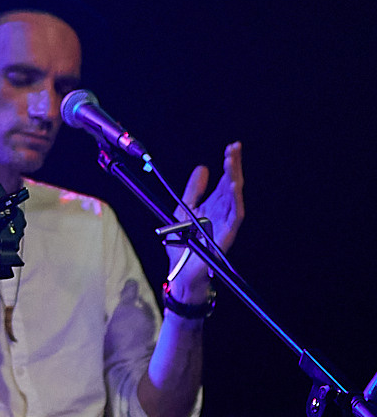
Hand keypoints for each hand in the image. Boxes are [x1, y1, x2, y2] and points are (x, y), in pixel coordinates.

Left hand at [166, 142, 243, 303]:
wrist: (181, 269)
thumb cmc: (184, 242)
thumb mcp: (183, 208)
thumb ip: (194, 190)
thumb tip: (203, 168)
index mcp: (214, 205)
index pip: (224, 180)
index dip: (229, 164)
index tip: (232, 147)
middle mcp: (222, 212)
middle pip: (232, 185)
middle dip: (234, 166)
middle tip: (235, 148)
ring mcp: (226, 224)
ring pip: (235, 197)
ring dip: (234, 179)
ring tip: (232, 162)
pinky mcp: (226, 236)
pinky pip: (235, 216)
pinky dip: (235, 201)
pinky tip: (233, 187)